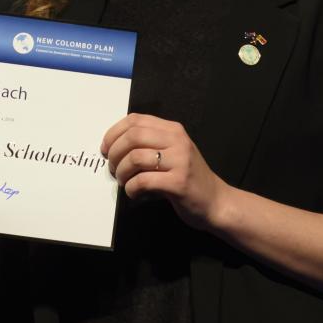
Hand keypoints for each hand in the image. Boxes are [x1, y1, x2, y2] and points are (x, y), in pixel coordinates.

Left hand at [101, 112, 229, 230]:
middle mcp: (177, 141)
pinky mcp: (179, 182)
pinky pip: (143, 181)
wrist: (217, 202)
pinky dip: (131, 189)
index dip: (113, 133)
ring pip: (135, 158)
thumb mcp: (173, 152)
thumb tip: (113, 146)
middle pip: (132, 136)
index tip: (106, 149)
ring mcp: (180, 161)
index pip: (135, 120)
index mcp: (173, 130)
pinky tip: (134, 193)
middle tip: (114, 169)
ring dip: (122, 173)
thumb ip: (150, 143)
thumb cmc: (189, 178)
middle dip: (115, 153)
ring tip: (124, 182)